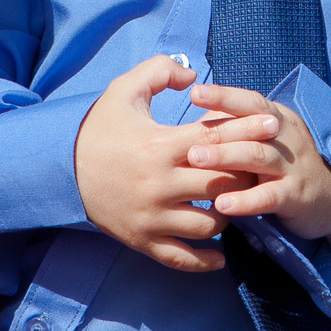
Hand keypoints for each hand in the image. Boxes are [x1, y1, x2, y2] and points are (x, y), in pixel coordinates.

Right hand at [73, 56, 278, 271]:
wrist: (57, 168)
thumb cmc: (98, 127)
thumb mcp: (124, 89)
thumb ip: (161, 71)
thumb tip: (195, 75)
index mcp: (160, 145)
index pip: (217, 138)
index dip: (249, 130)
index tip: (273, 126)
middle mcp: (160, 184)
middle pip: (222, 183)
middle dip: (246, 174)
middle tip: (262, 167)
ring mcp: (152, 216)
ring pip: (210, 223)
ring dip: (229, 214)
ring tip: (236, 202)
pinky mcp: (142, 239)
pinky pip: (182, 257)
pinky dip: (206, 259)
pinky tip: (221, 254)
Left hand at [182, 83, 330, 241]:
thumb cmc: (285, 167)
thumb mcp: (267, 141)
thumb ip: (237, 129)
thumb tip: (198, 118)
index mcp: (279, 119)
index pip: (250, 102)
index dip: (224, 96)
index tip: (195, 93)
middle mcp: (287, 136)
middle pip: (252, 127)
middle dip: (219, 131)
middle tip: (187, 140)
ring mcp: (293, 166)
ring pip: (258, 156)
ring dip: (225, 158)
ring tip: (196, 161)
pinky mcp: (296, 196)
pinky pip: (268, 196)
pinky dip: (245, 200)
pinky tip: (222, 204)